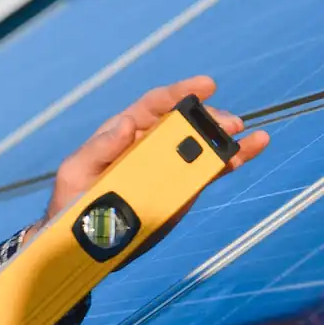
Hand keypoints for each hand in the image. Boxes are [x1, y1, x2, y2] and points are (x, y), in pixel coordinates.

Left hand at [26, 76, 268, 244]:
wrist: (79, 238)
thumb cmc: (71, 198)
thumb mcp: (75, 171)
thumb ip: (98, 149)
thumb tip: (128, 123)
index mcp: (123, 133)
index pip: (153, 106)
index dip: (179, 93)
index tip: (205, 85)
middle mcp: (149, 144)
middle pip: (184, 123)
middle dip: (209, 119)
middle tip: (228, 124)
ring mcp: (167, 166)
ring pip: (202, 145)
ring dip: (227, 139)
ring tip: (250, 138)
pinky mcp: (180, 188)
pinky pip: (208, 170)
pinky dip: (231, 160)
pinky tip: (253, 148)